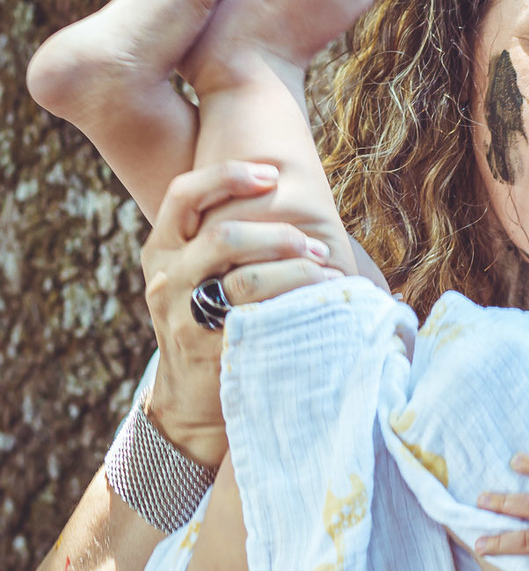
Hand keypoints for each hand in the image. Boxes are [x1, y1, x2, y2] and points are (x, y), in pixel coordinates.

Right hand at [141, 160, 340, 464]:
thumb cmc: (207, 319)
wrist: (189, 395)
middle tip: (315, 247)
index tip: (271, 175)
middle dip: (279, 236)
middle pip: (224, 237)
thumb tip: (285, 194)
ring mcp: (181, 316)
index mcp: (161, 248)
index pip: (182, 193)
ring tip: (326, 275)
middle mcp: (166, 277)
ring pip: (246, 280)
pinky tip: (318, 303)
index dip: (227, 176)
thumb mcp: (194, 274)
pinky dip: (294, 306)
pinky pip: (258, 320)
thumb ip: (222, 239)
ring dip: (297, 272)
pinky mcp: (208, 350)